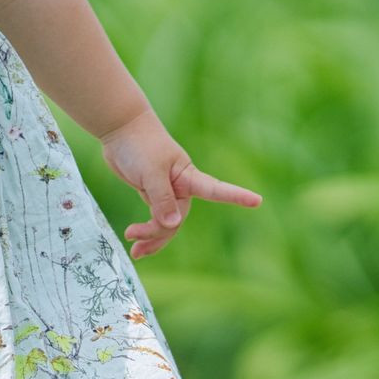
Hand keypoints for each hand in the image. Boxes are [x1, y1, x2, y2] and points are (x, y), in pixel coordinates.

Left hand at [100, 114, 260, 258]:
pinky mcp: (152, 194)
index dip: (237, 196)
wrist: (120, 128)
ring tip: (134, 250)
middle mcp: (181, 186)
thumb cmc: (140, 144)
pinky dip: (145, 231)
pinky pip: (155, 218)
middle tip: (133, 236)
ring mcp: (167, 191)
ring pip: (166, 223)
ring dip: (151, 238)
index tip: (257, 201)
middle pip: (178, 220)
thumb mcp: (150, 172)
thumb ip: (162, 198)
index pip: (216, 190)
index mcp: (188, 176)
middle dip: (158, 233)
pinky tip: (134, 239)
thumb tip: (174, 225)